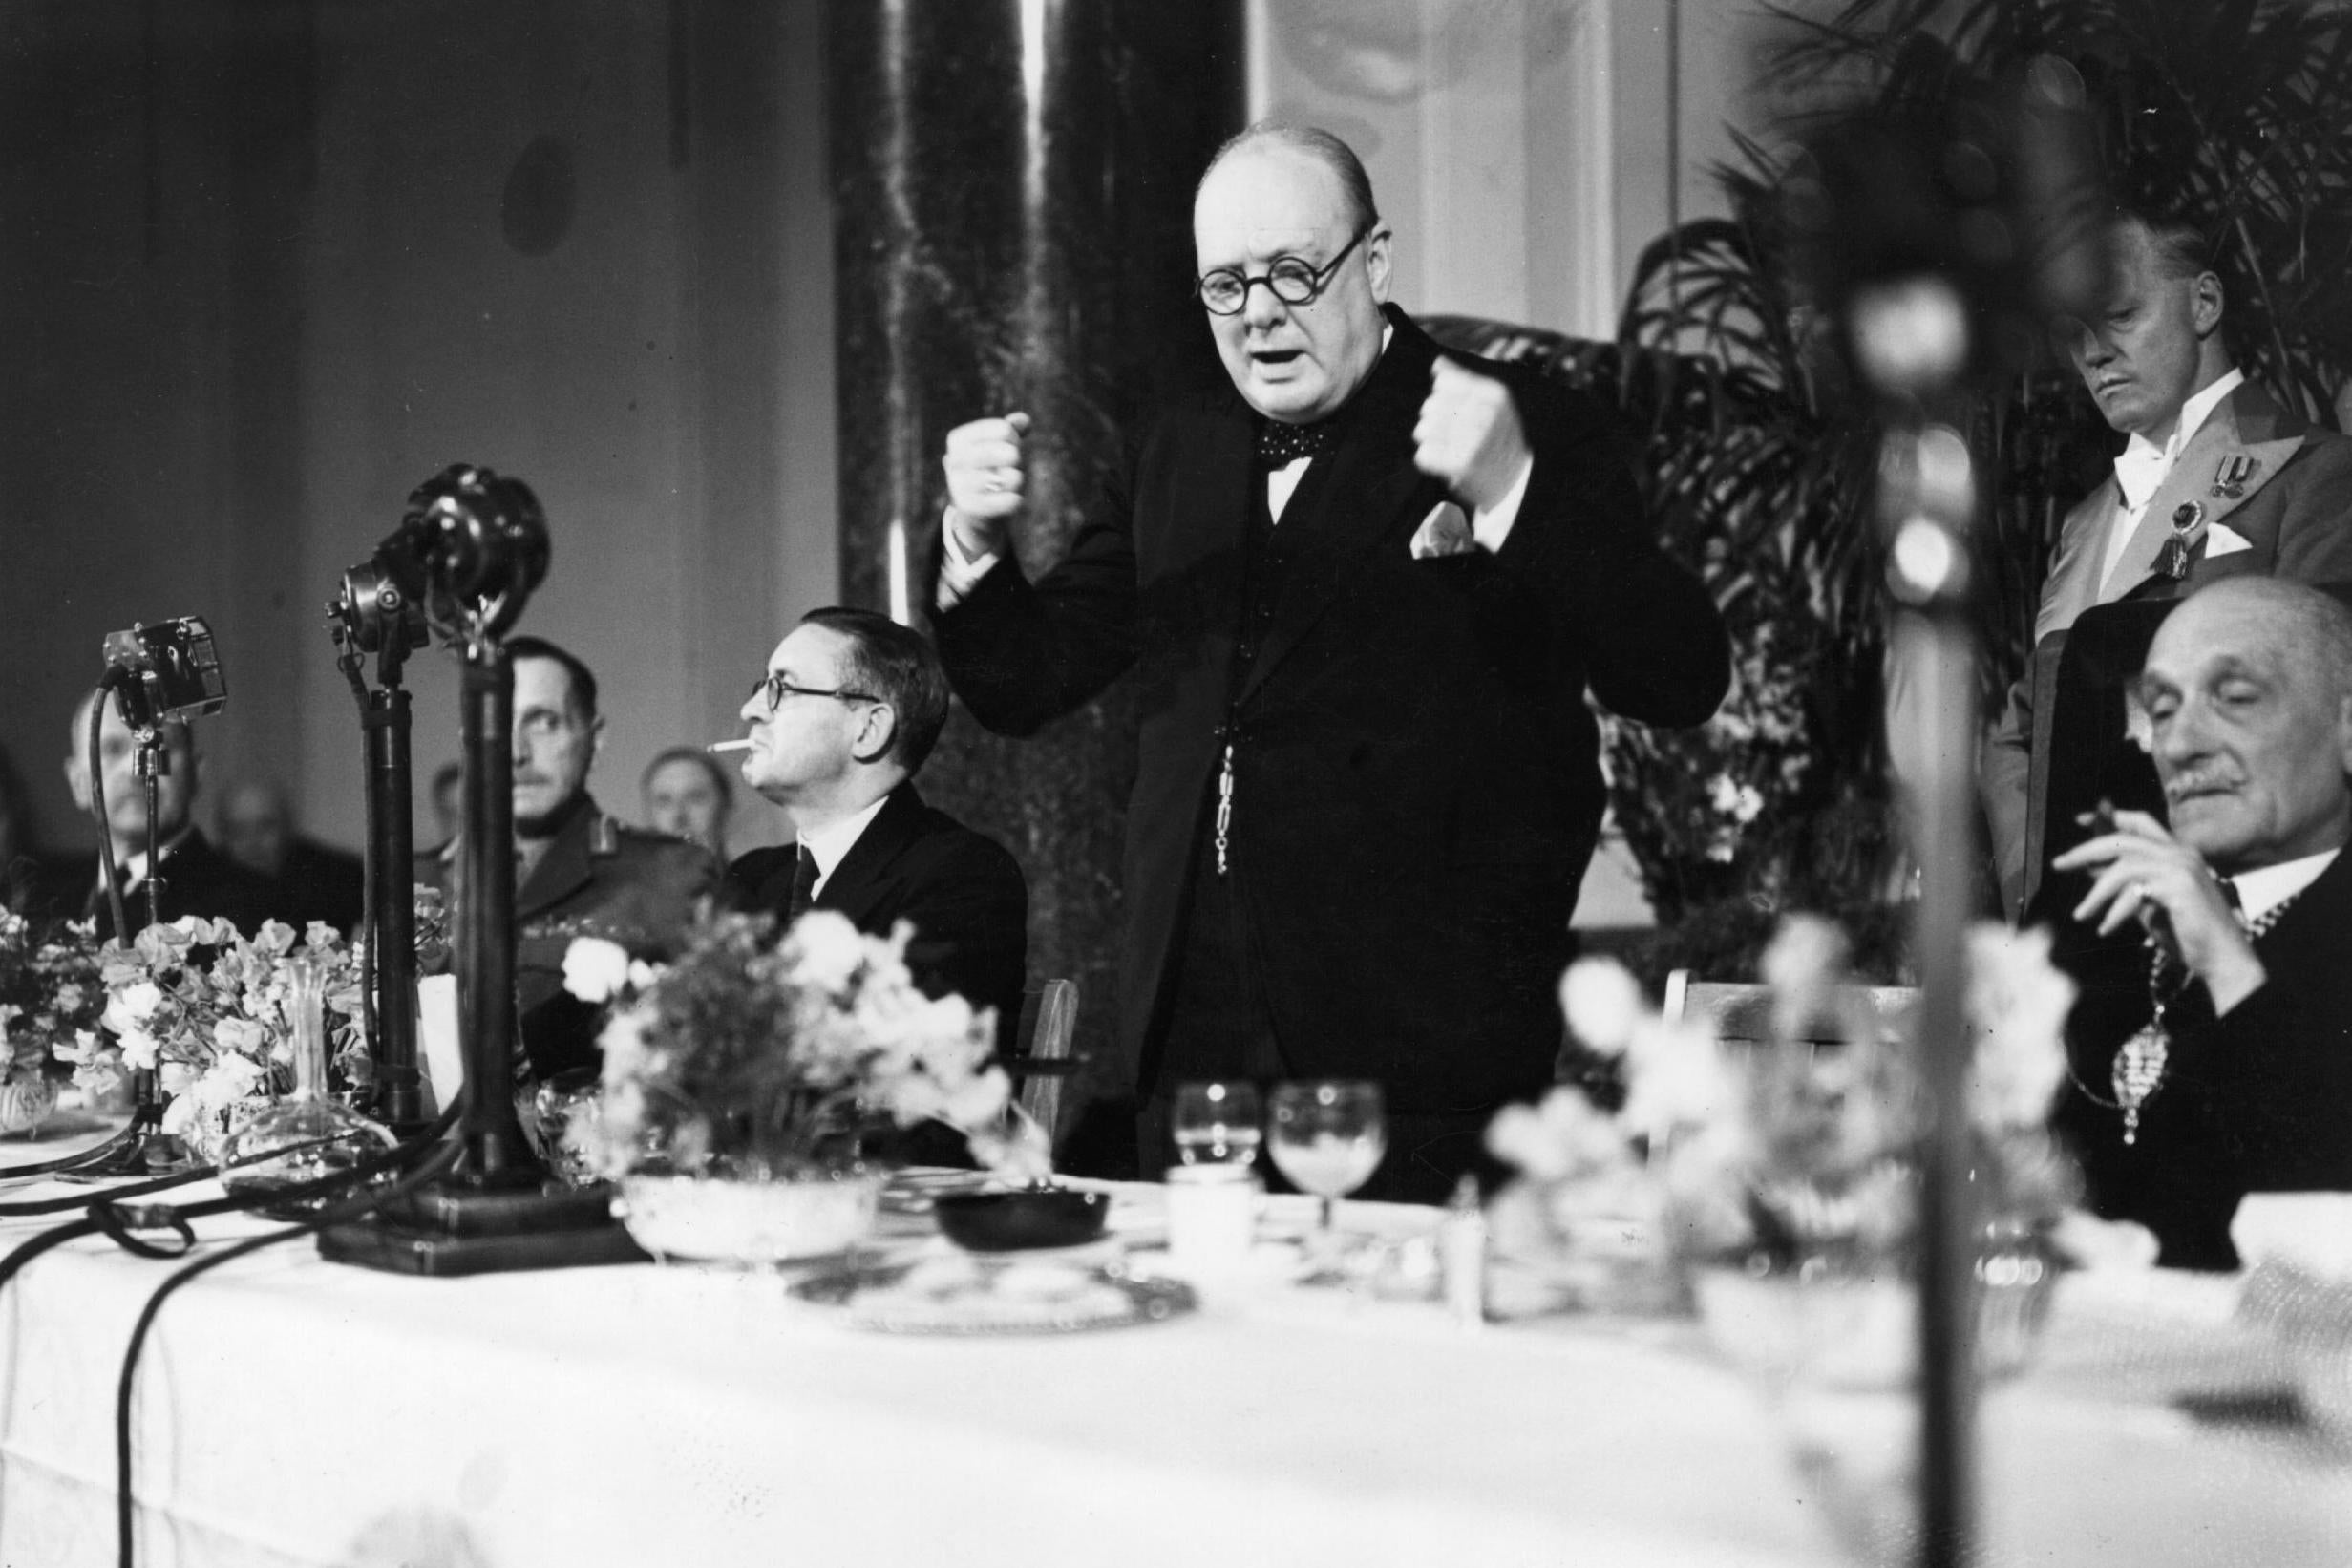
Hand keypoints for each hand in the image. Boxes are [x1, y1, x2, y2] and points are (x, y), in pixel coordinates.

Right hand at [941, 411, 1030, 557]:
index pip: (1004, 430)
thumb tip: (1024, 421)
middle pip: (1008, 453)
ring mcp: (959, 485)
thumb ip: (1012, 428)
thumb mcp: (998, 443)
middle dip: (1016, 458)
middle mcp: (954, 460)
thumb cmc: (989, 465)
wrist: (973, 505)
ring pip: (1008, 479)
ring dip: (1016, 479)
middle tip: (1013, 462)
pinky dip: (1014, 499)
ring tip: (1011, 480)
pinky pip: (1007, 501)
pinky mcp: (970, 507)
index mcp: (958, 439)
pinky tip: (1012, 498)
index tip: (1008, 446)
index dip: (1013, 439)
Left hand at [1413, 358, 1530, 512]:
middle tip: (1451, 435)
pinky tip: (1443, 462)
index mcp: (1494, 394)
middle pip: (1430, 406)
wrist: (1514, 482)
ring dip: (1429, 441)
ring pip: (1423, 430)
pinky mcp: (1463, 465)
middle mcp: (1486, 414)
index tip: (1456, 412)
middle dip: (1433, 421)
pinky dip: (1428, 460)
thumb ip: (1463, 379)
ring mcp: (1475, 440)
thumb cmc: (1498, 439)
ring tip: (1447, 448)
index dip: (1442, 397)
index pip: (1443, 383)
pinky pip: (1423, 455)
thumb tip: (1438, 362)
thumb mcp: (1491, 402)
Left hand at [2050, 808, 2266, 1012]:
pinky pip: (2133, 892)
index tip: (2081, 820)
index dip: (2109, 818)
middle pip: (2122, 840)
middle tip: (2059, 864)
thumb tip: (2089, 867)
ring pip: (2122, 867)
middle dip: (2085, 850)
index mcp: (2178, 853)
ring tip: (2081, 915)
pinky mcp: (2180, 886)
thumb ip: (2123, 883)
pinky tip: (2106, 928)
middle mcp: (2182, 854)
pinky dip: (2115, 911)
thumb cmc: (2186, 934)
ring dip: (2095, 893)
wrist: (2223, 959)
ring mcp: (2182, 867)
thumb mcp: (2146, 903)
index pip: (2141, 822)